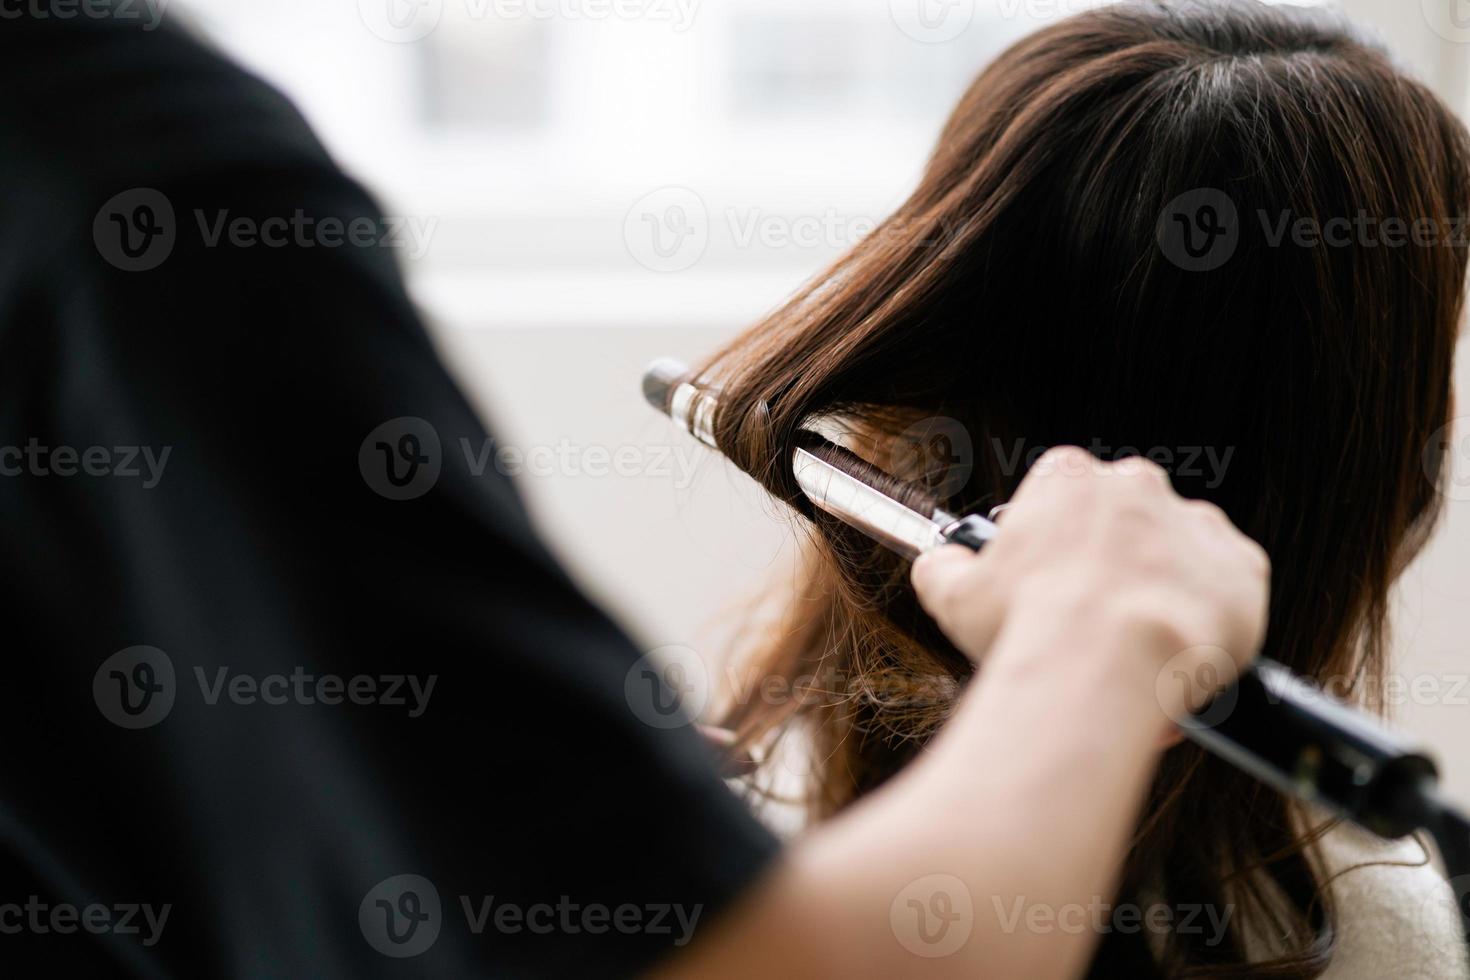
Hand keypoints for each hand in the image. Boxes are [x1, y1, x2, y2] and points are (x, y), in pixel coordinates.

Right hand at [910, 447, 1268, 722]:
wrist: (1107, 665)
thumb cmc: (1026, 628)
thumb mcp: (952, 595)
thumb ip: (944, 567)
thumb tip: (940, 563)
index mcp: (1067, 478)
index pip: (1061, 498)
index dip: (1052, 550)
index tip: (1047, 589)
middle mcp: (1137, 485)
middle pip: (1124, 522)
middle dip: (1110, 567)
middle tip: (1089, 624)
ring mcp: (1195, 522)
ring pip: (1178, 554)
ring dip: (1161, 591)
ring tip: (1136, 651)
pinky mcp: (1243, 567)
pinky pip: (1229, 589)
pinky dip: (1210, 619)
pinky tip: (1179, 655)